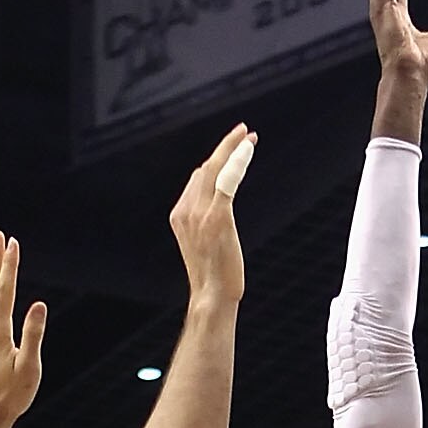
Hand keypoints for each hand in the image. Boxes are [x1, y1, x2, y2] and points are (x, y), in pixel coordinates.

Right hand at [170, 122, 255, 309]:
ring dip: (232, 148)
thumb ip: (204, 220)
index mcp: (179, 215)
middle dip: (225, 146)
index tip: (230, 146)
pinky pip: (228, 180)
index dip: (215, 159)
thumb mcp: (203, 243)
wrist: (212, 295)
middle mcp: (185, 210)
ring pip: (215, 168)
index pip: (197, 177)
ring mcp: (199, 213)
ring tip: (247, 136)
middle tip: (243, 132)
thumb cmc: (214, 275)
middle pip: (205, 167)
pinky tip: (248, 147)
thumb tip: (217, 204)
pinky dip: (238, 160)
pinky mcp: (217, 216)